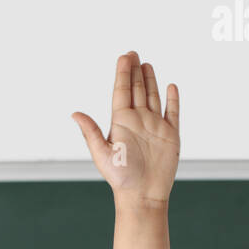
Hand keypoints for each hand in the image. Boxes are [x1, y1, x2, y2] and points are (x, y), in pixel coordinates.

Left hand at [72, 50, 179, 207]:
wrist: (143, 195)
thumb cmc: (121, 178)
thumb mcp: (102, 153)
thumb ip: (90, 132)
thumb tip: (74, 114)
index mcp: (121, 122)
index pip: (121, 91)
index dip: (123, 73)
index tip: (124, 56)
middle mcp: (138, 121)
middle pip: (136, 90)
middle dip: (135, 71)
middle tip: (133, 53)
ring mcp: (155, 126)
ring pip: (153, 97)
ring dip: (150, 81)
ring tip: (146, 64)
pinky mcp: (171, 135)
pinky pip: (173, 112)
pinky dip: (172, 99)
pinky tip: (170, 87)